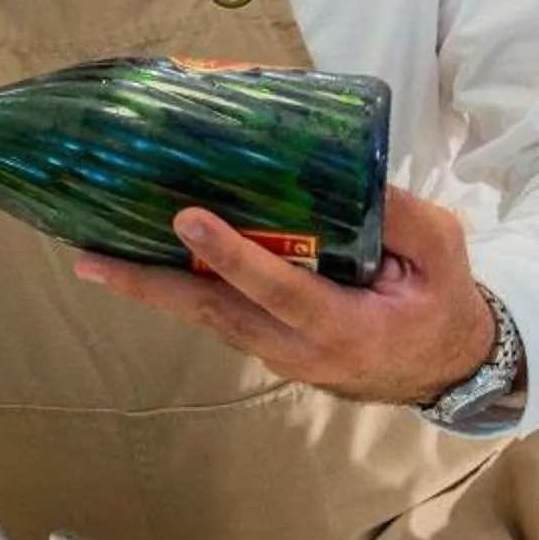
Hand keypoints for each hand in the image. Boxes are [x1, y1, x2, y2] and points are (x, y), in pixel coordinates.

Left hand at [72, 184, 502, 407]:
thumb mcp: (442, 251)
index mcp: (349, 328)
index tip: (189, 219)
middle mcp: (302, 350)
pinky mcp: (268, 346)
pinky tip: (139, 264)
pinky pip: (217, 315)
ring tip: (93, 258)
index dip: (234, 257)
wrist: (446, 367)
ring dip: (150, 289)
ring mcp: (280, 355)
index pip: (281, 290)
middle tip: (91, 258)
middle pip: (216, 313)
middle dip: (152, 284)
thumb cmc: (440, 301)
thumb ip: (401, 216)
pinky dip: (177, 290)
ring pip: (207, 317)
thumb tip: (350, 172)